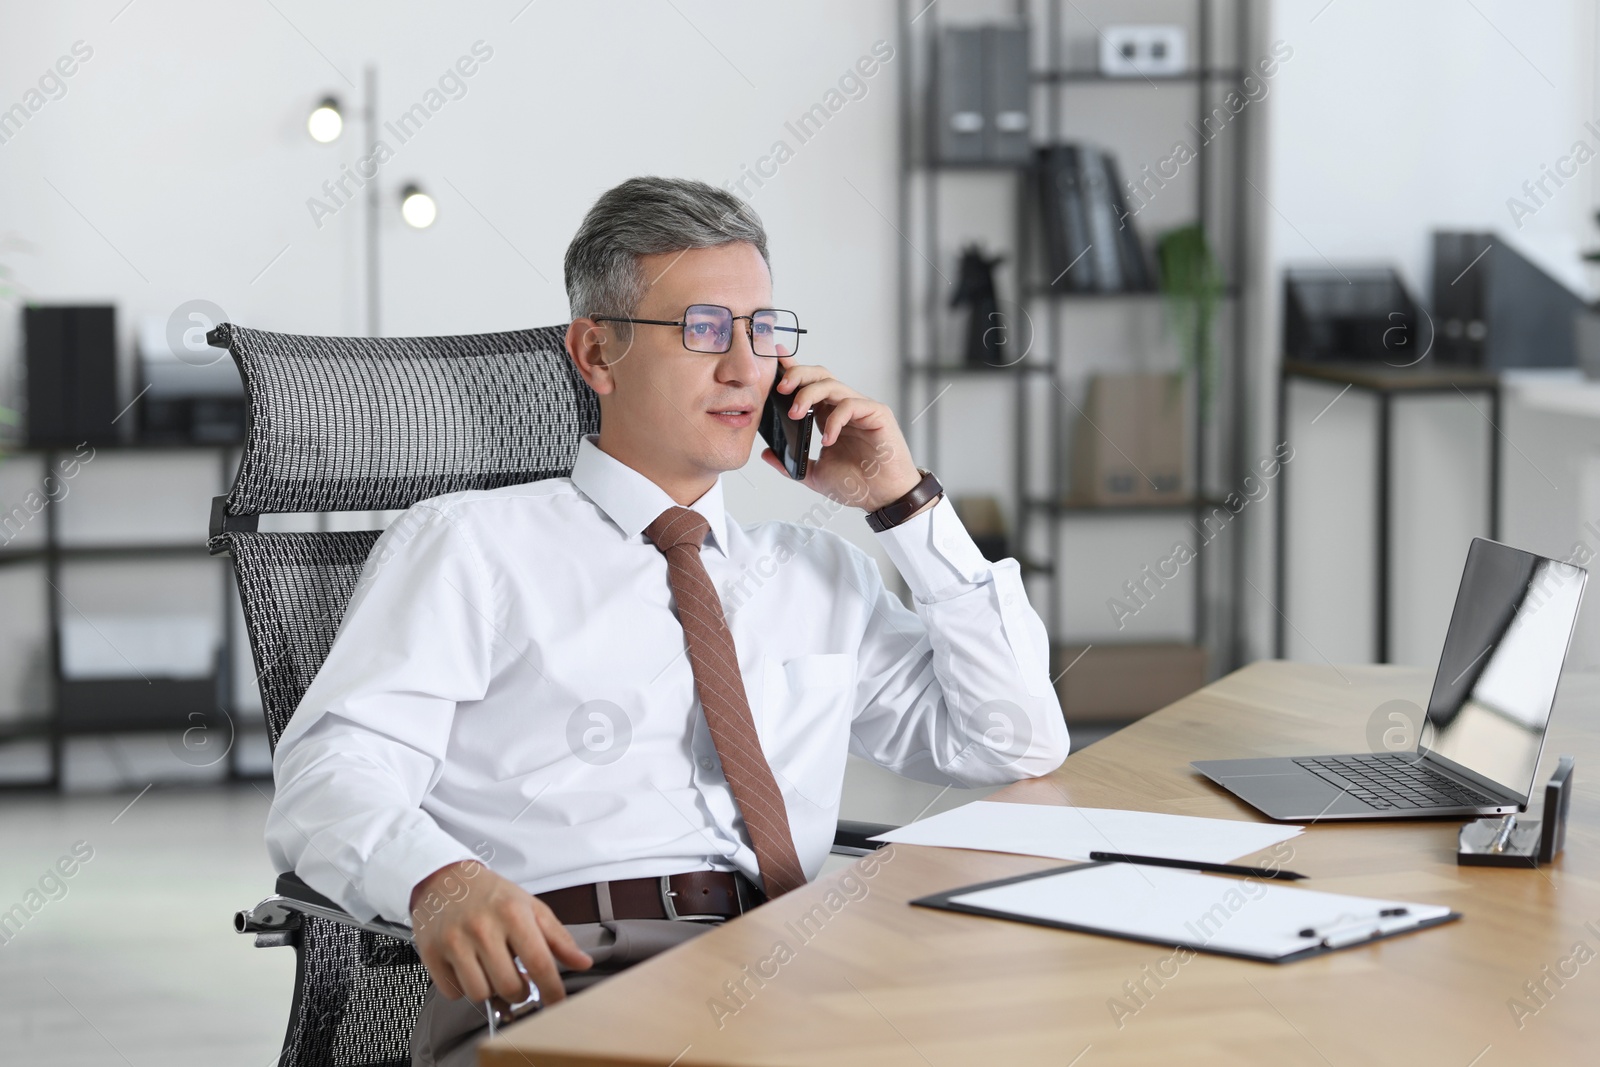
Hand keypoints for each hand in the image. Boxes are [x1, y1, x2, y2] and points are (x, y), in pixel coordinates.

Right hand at [409, 860, 591, 1005]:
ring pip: (480, 994)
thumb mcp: (530, 907)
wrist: (445, 879)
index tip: (556, 1004)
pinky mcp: (432, 952)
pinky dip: (463, 987)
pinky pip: (452, 992)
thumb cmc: (492, 895)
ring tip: (491, 970)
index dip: (552, 991)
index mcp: (513, 913)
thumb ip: (558, 938)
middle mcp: (483, 927)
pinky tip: (467, 968)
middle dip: (519, 991)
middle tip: (518, 980)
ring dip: (490, 990)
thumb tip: (583, 963)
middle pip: (508, 986)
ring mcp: (454, 940)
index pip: (539, 963)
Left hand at [763, 356, 923, 511]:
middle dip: (798, 374)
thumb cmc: (856, 484)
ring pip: (832, 385)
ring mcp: (861, 409)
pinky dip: (834, 420)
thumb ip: (790, 464)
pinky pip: (851, 404)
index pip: (809, 385)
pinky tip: (828, 440)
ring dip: (809, 395)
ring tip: (795, 414)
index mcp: (828, 416)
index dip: (793, 369)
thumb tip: (766, 454)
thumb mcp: (814, 475)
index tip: (774, 360)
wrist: (883, 498)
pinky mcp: (877, 414)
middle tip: (781, 389)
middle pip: (820, 375)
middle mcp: (843, 408)